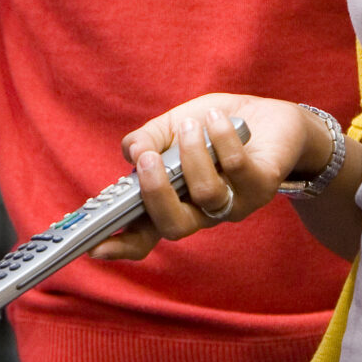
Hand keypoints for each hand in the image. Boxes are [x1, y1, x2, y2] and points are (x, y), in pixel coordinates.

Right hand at [99, 94, 315, 260]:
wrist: (266, 115)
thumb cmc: (211, 126)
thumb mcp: (170, 126)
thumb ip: (145, 140)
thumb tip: (132, 153)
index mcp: (173, 202)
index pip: (144, 234)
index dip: (121, 244)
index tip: (95, 247)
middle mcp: (202, 212)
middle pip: (174, 226)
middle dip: (156, 193)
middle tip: (147, 159)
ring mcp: (233, 204)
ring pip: (205, 193)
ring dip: (192, 153)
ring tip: (191, 125)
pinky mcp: (262, 187)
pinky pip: (237, 169)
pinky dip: (221, 139)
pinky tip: (218, 119)